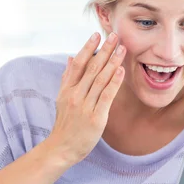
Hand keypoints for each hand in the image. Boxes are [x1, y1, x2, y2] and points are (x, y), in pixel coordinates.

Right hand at [46, 32, 125, 165]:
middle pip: (91, 68)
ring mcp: (85, 106)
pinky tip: (120, 70)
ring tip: (122, 49)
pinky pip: (106, 96)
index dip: (88, 48)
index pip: (78, 64)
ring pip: (100, 79)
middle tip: (115, 36)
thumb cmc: (64, 124)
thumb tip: (70, 58)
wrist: (61, 149)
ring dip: (112, 62)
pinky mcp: (96, 117)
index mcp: (66, 89)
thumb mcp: (61, 98)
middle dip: (104, 50)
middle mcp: (75, 95)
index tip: (97, 35)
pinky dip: (114, 82)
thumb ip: (67, 78)